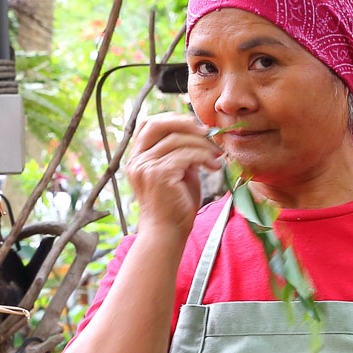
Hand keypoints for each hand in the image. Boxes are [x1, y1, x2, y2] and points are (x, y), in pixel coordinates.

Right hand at [126, 113, 224, 239]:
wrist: (167, 234)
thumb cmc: (173, 208)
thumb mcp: (176, 174)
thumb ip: (180, 154)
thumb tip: (198, 136)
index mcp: (136, 159)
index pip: (147, 124)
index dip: (171, 118)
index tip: (193, 125)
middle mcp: (136, 160)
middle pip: (157, 124)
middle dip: (185, 124)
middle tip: (206, 133)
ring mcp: (146, 167)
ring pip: (177, 140)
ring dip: (202, 145)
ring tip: (216, 156)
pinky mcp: (160, 174)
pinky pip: (187, 154)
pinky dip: (204, 156)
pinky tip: (214, 166)